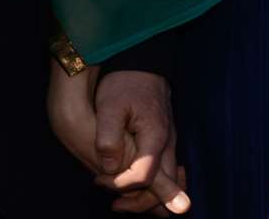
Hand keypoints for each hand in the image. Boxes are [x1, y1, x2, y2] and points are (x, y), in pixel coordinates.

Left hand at [94, 70, 189, 213]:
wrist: (142, 64)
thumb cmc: (125, 83)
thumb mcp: (109, 106)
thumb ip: (108, 137)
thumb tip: (109, 167)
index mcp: (155, 137)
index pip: (144, 176)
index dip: (120, 184)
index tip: (99, 179)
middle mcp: (168, 145)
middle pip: (164, 187)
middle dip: (140, 202)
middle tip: (115, 206)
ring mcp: (169, 144)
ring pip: (168, 182)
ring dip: (147, 197)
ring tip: (120, 202)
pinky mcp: (165, 143)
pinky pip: (166, 173)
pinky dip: (153, 186)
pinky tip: (131, 184)